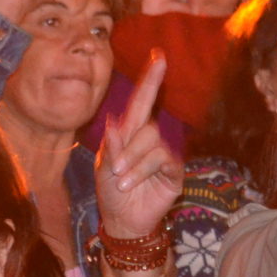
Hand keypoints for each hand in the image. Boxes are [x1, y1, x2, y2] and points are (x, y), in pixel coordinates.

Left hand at [94, 54, 181, 241]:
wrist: (123, 220)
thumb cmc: (111, 192)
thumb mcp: (103, 167)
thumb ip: (111, 145)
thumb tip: (114, 122)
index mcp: (130, 132)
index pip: (142, 101)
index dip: (150, 80)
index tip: (158, 56)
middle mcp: (149, 139)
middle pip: (145, 127)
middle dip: (127, 150)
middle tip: (115, 171)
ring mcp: (163, 154)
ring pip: (152, 143)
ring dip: (132, 164)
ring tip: (122, 182)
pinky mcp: (173, 171)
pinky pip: (161, 160)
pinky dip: (142, 172)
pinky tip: (131, 185)